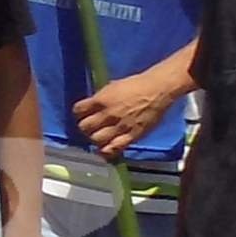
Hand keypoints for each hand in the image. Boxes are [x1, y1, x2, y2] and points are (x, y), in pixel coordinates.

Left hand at [71, 66, 191, 159]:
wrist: (157, 90)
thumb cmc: (136, 85)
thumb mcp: (112, 87)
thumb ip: (100, 99)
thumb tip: (91, 107)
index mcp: (101, 100)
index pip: (78, 110)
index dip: (79, 113)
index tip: (82, 114)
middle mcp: (107, 114)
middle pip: (84, 127)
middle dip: (85, 127)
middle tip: (91, 127)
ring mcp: (119, 127)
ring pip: (96, 140)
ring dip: (95, 139)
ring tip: (100, 137)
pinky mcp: (131, 136)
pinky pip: (113, 149)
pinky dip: (106, 151)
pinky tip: (105, 150)